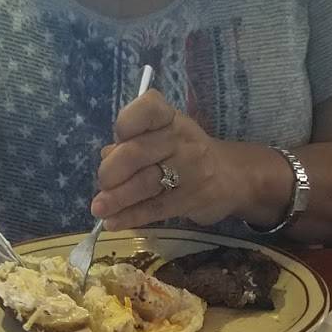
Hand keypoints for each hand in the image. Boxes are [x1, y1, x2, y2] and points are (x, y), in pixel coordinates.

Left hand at [91, 90, 246, 230]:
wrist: (232, 177)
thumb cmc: (186, 153)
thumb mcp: (163, 138)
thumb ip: (134, 144)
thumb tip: (105, 155)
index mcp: (170, 118)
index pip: (148, 108)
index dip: (126, 122)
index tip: (118, 137)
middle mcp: (181, 139)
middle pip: (138, 152)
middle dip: (111, 171)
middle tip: (102, 184)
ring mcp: (190, 169)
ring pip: (145, 183)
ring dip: (117, 199)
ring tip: (99, 209)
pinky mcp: (192, 199)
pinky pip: (155, 209)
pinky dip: (131, 217)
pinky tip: (114, 223)